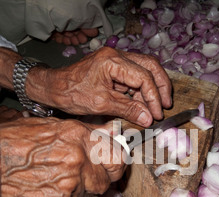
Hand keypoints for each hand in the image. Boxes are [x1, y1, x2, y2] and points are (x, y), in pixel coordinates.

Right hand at [0, 117, 125, 196]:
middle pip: (106, 180)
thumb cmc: (15, 141)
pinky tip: (42, 187)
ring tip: (51, 177)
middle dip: (98, 179)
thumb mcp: (53, 126)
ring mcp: (68, 186)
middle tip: (82, 174)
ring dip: (75, 188)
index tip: (114, 165)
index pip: (117, 157)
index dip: (117, 163)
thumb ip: (88, 131)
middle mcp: (77, 161)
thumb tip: (113, 131)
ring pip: (85, 193)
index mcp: (79, 137)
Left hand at [40, 47, 171, 126]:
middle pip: (150, 66)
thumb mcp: (101, 104)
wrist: (53, 88)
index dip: (153, 97)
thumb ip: (127, 109)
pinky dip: (141, 90)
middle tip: (165, 106)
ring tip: (156, 108)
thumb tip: (148, 118)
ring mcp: (116, 60)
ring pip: (145, 70)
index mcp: (113, 60)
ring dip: (152, 88)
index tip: (157, 114)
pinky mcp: (114, 68)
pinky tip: (143, 104)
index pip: (143, 76)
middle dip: (160, 86)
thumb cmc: (71, 93)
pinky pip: (134, 76)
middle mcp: (117, 55)